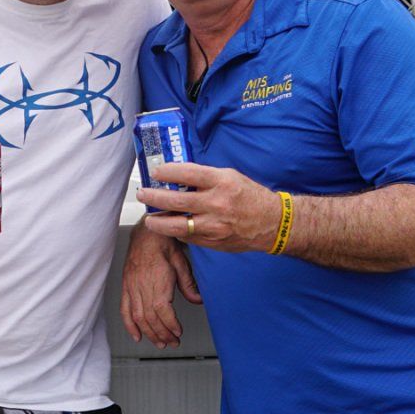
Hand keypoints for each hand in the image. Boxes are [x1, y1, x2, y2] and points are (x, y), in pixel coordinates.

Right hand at [120, 220, 200, 348]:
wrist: (147, 231)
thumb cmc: (164, 244)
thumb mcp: (181, 262)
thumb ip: (188, 283)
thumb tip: (198, 299)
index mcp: (157, 279)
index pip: (162, 310)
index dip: (169, 324)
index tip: (178, 331)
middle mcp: (142, 284)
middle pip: (150, 317)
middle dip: (162, 334)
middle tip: (172, 342)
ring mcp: (131, 286)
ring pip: (138, 317)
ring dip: (149, 333)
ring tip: (159, 342)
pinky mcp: (126, 286)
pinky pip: (124, 309)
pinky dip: (129, 325)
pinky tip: (136, 335)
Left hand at [136, 161, 277, 253]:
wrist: (272, 223)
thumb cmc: (249, 196)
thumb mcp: (230, 177)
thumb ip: (205, 177)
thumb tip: (177, 176)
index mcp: (221, 182)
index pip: (187, 173)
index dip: (167, 172)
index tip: (155, 172)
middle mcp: (217, 203)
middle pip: (176, 200)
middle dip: (154, 197)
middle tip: (143, 194)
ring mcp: (214, 225)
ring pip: (177, 225)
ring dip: (158, 222)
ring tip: (149, 218)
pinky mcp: (213, 241)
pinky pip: (187, 237)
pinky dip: (176, 232)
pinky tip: (169, 227)